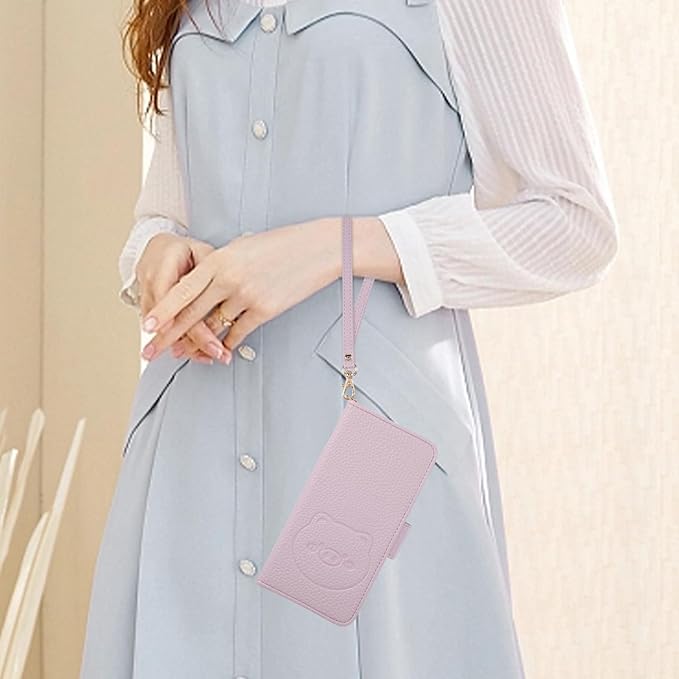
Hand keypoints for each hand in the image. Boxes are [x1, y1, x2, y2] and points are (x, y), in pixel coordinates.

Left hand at [139, 218, 342, 360]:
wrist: (319, 248)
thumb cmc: (281, 244)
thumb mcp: (243, 247)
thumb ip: (220, 266)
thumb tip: (201, 286)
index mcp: (220, 259)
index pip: (182, 290)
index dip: (162, 311)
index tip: (146, 325)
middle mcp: (229, 279)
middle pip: (191, 313)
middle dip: (169, 335)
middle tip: (151, 351)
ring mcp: (248, 296)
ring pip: (214, 326)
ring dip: (198, 343)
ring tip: (184, 356)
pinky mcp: (266, 310)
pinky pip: (238, 333)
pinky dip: (227, 343)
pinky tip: (219, 351)